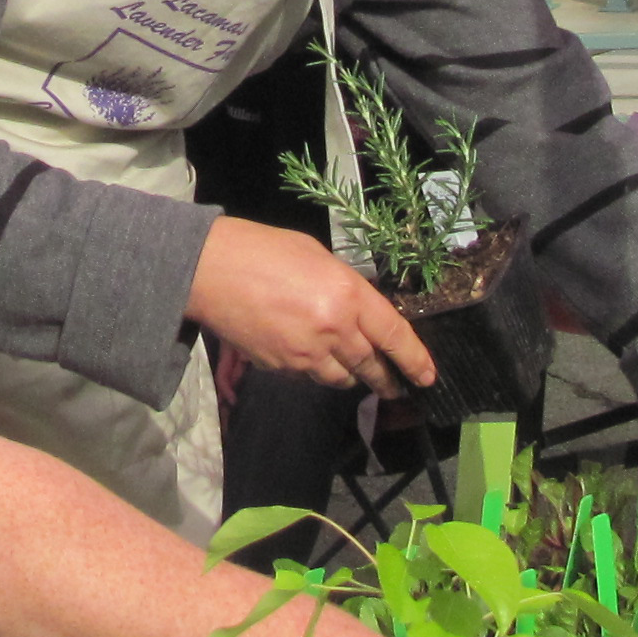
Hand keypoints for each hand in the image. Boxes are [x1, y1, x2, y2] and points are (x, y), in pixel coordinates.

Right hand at [185, 216, 435, 397]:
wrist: (210, 269)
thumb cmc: (264, 250)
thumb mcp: (318, 257)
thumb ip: (345, 288)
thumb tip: (358, 311)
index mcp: (348, 296)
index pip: (394, 336)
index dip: (414, 360)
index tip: (427, 377)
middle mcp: (333, 330)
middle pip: (370, 366)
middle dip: (386, 379)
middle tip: (396, 387)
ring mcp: (305, 353)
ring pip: (341, 378)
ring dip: (350, 375)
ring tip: (353, 371)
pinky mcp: (280, 367)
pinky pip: (308, 376)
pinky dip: (314, 370)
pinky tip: (307, 355)